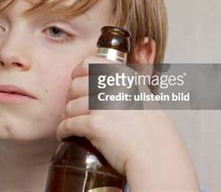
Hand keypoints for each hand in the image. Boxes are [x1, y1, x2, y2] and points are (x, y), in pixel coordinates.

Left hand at [57, 55, 199, 190]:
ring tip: (71, 122)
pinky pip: (68, 124)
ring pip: (70, 106)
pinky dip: (63, 130)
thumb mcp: (143, 97)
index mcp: (123, 77)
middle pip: (75, 85)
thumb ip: (124, 87)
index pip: (89, 63)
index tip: (76, 81)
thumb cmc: (154, 133)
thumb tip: (104, 83)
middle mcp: (112, 87)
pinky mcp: (94, 125)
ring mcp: (102, 105)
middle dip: (70, 98)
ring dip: (67, 116)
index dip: (78, 73)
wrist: (157, 157)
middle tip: (72, 107)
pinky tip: (64, 133)